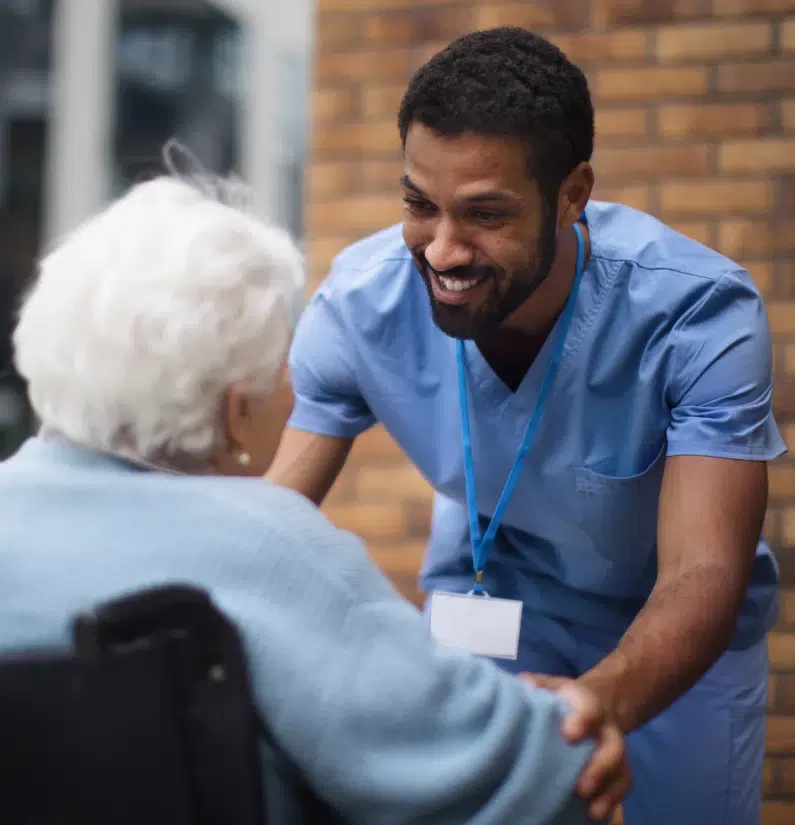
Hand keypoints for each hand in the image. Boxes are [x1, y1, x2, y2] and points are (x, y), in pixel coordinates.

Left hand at [520, 673, 629, 821]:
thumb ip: (535, 685)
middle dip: (599, 767)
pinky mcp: (617, 770)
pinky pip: (622, 786)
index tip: (568, 736)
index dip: (582, 721)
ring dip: (607, 790)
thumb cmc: (558, 698)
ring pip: (621, 769)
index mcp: (585, 701)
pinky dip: (611, 801)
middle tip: (581, 787)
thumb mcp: (546, 685)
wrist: (589, 705)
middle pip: (613, 745)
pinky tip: (595, 815)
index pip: (589, 708)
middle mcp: (605, 727)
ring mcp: (613, 749)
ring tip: (590, 808)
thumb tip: (525, 688)